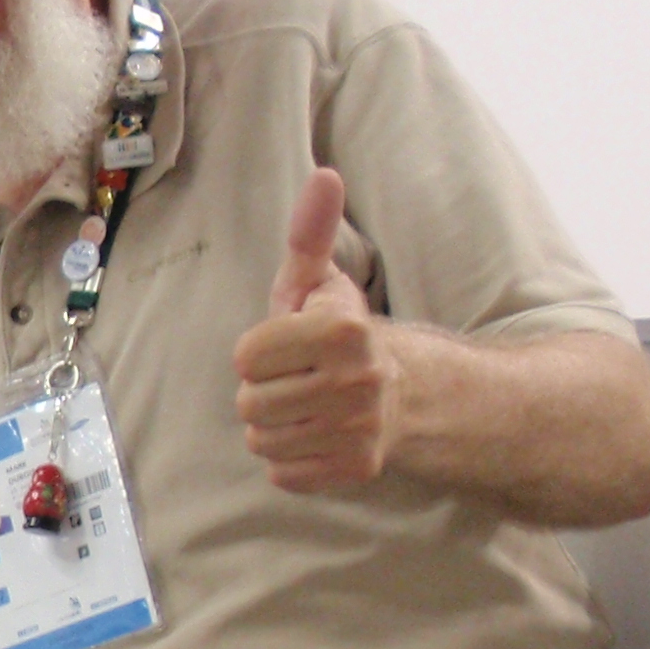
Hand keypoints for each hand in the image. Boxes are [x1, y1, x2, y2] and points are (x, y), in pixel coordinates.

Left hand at [232, 167, 399, 493]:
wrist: (404, 393)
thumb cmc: (339, 334)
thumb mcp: (319, 282)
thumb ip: (310, 232)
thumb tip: (324, 175)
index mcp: (342, 330)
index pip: (246, 357)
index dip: (258, 352)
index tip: (288, 347)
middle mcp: (356, 381)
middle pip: (249, 404)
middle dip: (264, 392)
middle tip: (298, 381)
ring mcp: (358, 429)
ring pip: (261, 440)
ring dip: (273, 427)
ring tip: (306, 407)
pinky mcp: (356, 469)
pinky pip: (283, 473)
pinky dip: (291, 459)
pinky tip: (318, 436)